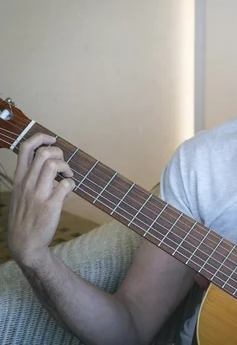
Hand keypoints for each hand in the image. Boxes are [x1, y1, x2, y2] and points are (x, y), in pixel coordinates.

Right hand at [7, 133, 74, 266]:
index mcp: (19, 178)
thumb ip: (30, 176)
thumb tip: (48, 162)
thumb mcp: (20, 193)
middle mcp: (27, 183)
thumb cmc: (25, 216)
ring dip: (67, 167)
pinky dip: (72, 184)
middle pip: (44, 153)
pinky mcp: (51, 204)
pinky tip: (68, 191)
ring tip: (67, 177)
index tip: (52, 140)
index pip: (25, 147)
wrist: (25, 244)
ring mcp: (38, 193)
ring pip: (54, 164)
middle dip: (59, 153)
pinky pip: (67, 184)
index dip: (41, 138)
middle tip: (63, 167)